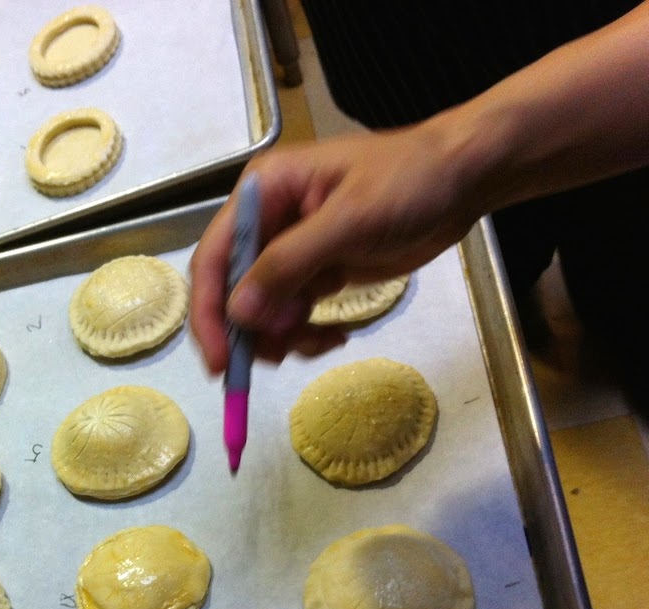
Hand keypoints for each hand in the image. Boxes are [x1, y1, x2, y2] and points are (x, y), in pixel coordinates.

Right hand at [191, 122, 486, 372]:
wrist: (465, 179)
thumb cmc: (408, 182)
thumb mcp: (349, 219)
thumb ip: (288, 264)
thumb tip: (237, 312)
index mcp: (261, 193)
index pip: (214, 257)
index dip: (210, 310)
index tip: (221, 359)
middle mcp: (266, 221)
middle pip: (231, 289)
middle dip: (247, 330)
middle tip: (271, 363)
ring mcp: (291, 249)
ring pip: (261, 309)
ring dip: (280, 337)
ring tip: (321, 342)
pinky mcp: (317, 272)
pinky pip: (292, 315)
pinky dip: (305, 334)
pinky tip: (335, 337)